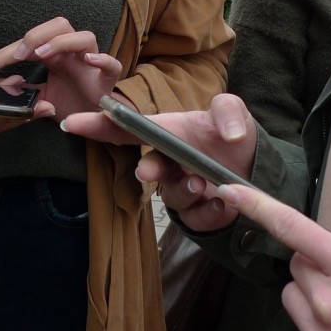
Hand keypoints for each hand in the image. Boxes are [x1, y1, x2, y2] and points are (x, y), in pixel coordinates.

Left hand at [0, 17, 121, 119]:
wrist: (95, 122)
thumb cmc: (70, 103)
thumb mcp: (39, 98)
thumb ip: (21, 91)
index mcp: (55, 54)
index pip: (30, 43)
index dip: (5, 53)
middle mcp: (73, 52)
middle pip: (58, 26)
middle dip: (35, 36)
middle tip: (17, 56)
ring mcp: (92, 62)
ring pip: (83, 37)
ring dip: (60, 43)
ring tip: (41, 55)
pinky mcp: (107, 79)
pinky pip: (111, 64)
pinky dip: (102, 60)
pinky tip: (89, 61)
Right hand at [61, 93, 257, 232]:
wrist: (258, 169)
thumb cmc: (237, 136)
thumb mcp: (235, 113)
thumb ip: (229, 111)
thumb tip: (230, 134)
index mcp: (169, 134)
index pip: (128, 129)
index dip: (99, 126)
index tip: (72, 122)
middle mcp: (169, 162)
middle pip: (146, 167)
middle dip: (147, 169)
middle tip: (148, 170)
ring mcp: (180, 189)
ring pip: (171, 196)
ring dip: (185, 191)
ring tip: (204, 184)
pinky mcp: (197, 214)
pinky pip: (195, 218)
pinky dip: (209, 211)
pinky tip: (223, 201)